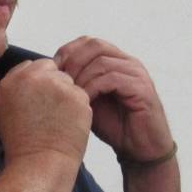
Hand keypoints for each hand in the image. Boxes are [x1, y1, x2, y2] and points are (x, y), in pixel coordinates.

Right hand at [0, 59, 91, 162]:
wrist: (37, 164)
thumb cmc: (22, 145)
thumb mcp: (5, 111)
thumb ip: (18, 88)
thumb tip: (35, 79)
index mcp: (10, 81)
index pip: (32, 66)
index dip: (39, 83)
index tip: (39, 101)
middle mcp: (31, 77)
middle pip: (52, 69)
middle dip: (55, 86)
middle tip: (51, 112)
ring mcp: (56, 84)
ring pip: (69, 82)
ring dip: (68, 97)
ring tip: (58, 121)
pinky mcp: (76, 94)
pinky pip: (82, 95)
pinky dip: (79, 109)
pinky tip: (69, 125)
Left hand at [54, 37, 172, 160]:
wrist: (140, 149)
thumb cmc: (115, 126)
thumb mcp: (89, 101)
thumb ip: (76, 85)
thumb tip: (49, 75)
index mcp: (116, 61)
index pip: (88, 42)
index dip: (67, 52)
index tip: (51, 70)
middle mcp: (128, 62)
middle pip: (95, 45)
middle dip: (72, 61)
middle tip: (59, 80)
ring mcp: (137, 74)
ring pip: (101, 61)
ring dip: (81, 77)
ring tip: (70, 94)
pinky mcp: (142, 89)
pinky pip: (112, 78)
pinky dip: (93, 88)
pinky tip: (85, 102)